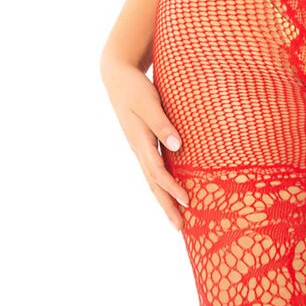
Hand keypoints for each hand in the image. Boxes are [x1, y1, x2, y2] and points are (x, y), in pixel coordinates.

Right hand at [101, 53, 190, 230]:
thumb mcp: (148, 102)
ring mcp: (140, 148)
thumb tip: (178, 146)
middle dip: (167, 206)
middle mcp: (139, 149)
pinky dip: (162, 184)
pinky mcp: (144, 143)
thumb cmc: (135, 87)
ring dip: (165, 199)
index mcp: (140, 141)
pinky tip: (172, 192)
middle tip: (181, 228)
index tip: (188, 202)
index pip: (158, 172)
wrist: (117, 77)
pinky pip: (154, 169)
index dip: (172, 188)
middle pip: (153, 184)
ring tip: (177, 218)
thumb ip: (162, 124)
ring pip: (152, 179)